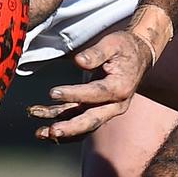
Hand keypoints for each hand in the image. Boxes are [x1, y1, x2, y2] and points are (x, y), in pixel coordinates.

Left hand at [28, 30, 153, 139]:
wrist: (138, 56)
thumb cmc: (125, 47)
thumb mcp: (113, 44)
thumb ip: (96, 53)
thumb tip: (79, 61)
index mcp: (120, 88)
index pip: (94, 94)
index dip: (73, 94)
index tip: (52, 92)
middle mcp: (115, 105)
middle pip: (91, 120)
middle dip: (70, 128)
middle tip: (51, 130)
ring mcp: (106, 110)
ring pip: (82, 124)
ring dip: (62, 130)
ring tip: (40, 132)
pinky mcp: (97, 109)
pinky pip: (79, 119)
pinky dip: (62, 122)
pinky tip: (45, 125)